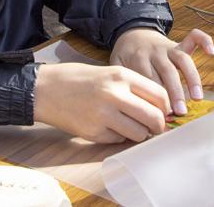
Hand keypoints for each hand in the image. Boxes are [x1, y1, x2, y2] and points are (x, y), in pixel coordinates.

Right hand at [33, 62, 169, 142]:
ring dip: (139, 133)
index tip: (165, 112)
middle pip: (154, 118)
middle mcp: (115, 95)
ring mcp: (104, 115)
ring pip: (139, 133)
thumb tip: (161, 107)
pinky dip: (118, 136)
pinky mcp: (93, 132)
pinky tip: (108, 126)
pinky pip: (119, 140)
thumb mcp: (110, 73)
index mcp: (122, 76)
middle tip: (155, 127)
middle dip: (159, 126)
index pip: (160, 95)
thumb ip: (135, 88)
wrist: (47, 89)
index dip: (166, 107)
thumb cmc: (81, 79)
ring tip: (129, 125)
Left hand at [110, 27, 213, 116]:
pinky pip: (193, 37)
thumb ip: (125, 82)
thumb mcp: (117, 66)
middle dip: (175, 92)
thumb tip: (132, 107)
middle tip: (180, 112)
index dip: (155, 96)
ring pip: (183, 60)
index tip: (161, 114)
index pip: (149, 79)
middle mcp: (156, 52)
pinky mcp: (179, 44)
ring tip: (197, 97)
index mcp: (138, 58)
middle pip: (167, 72)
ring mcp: (169, 47)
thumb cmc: (126, 56)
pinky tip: (212, 52)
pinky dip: (204, 41)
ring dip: (192, 78)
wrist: (131, 32)